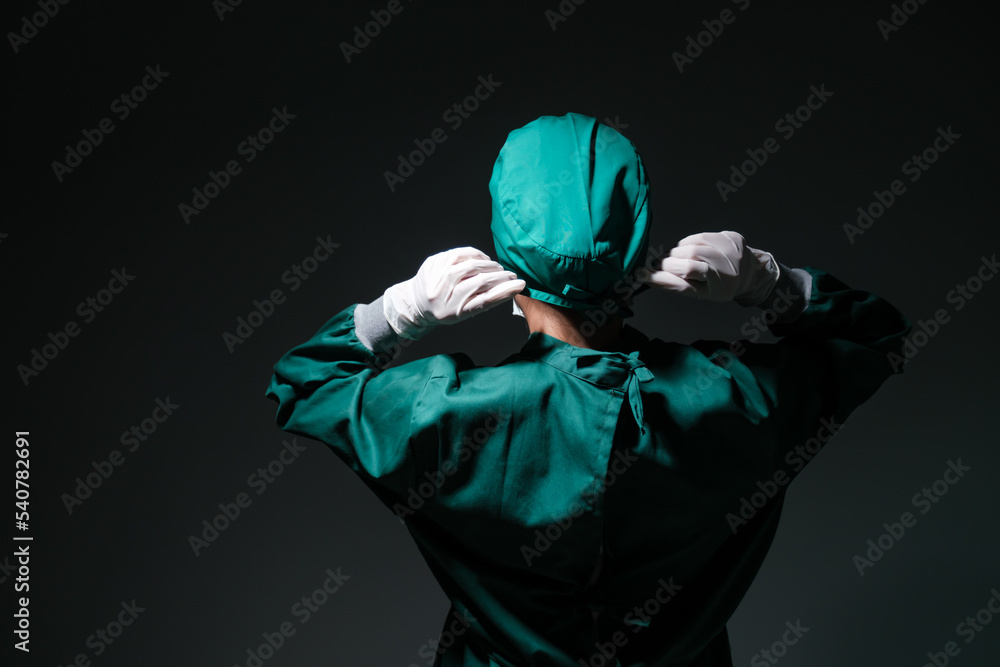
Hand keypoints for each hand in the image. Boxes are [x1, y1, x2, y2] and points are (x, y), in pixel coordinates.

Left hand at [382, 247, 525, 338]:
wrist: (416, 304)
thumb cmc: (446, 309)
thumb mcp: (465, 312)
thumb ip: (487, 301)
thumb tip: (513, 288)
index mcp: (452, 312)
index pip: (484, 300)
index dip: (505, 291)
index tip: (521, 284)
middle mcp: (441, 295)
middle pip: (478, 282)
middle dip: (499, 276)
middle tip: (511, 275)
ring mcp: (434, 277)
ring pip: (469, 266)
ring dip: (488, 265)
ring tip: (497, 268)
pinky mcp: (432, 263)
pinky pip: (457, 254)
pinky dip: (474, 254)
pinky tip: (482, 259)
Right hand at [638, 231, 778, 305]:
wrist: (750, 274)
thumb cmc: (720, 287)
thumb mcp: (699, 293)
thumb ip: (675, 285)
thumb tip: (648, 278)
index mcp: (717, 284)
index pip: (685, 273)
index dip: (662, 275)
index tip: (644, 275)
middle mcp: (725, 265)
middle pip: (684, 257)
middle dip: (670, 263)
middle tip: (667, 269)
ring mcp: (729, 248)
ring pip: (689, 245)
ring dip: (679, 253)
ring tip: (683, 260)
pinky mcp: (731, 236)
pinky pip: (699, 236)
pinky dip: (690, 243)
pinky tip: (694, 250)